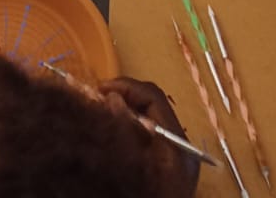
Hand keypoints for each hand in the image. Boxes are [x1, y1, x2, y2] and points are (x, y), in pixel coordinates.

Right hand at [99, 78, 199, 195]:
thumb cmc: (143, 196)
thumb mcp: (130, 166)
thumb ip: (122, 130)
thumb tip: (110, 97)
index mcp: (177, 145)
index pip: (154, 98)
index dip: (126, 88)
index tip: (98, 90)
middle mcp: (180, 149)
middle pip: (152, 108)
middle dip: (123, 99)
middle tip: (95, 99)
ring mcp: (174, 162)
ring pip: (147, 123)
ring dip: (123, 114)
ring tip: (98, 115)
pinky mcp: (165, 172)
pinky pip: (146, 140)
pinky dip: (127, 132)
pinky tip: (109, 135)